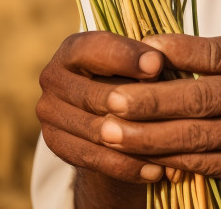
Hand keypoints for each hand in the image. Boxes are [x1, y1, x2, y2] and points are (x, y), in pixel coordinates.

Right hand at [35, 31, 168, 190]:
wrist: (107, 114)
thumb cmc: (130, 77)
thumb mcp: (138, 63)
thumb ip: (147, 61)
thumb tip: (158, 65)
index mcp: (73, 49)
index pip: (95, 48)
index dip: (126, 55)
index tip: (158, 64)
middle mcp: (53, 77)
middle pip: (94, 94)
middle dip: (134, 103)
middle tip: (171, 115)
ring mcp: (49, 112)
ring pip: (96, 131)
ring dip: (135, 142)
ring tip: (172, 149)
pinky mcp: (55, 143)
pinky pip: (92, 159)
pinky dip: (125, 167)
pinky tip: (155, 171)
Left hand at [95, 35, 220, 187]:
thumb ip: (214, 55)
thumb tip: (152, 48)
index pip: (215, 54)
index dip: (175, 53)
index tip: (136, 51)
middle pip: (201, 100)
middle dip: (149, 103)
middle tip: (109, 102)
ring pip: (197, 138)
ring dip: (148, 138)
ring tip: (112, 133)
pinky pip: (205, 165)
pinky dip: (169, 159)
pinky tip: (140, 155)